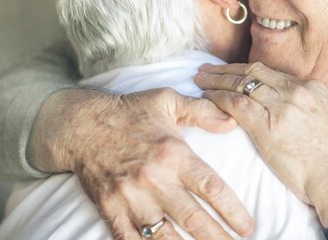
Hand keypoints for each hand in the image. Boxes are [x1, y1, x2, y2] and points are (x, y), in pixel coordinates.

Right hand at [28, 88, 253, 239]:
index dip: (232, 211)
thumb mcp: (168, 101)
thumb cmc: (130, 111)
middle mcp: (154, 179)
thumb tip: (232, 121)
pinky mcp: (110, 210)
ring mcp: (130, 198)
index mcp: (173, 153)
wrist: (80, 125)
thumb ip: (202, 111)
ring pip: (164, 236)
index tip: (247, 226)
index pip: (211, 188)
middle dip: (218, 238)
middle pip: (193, 218)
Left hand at [194, 63, 327, 227]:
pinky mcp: (268, 127)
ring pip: (241, 84)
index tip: (232, 71)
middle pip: (253, 72)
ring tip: (200, 79)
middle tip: (207, 68)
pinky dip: (218, 98)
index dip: (246, 69)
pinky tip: (206, 97)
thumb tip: (294, 109)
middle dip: (227, 69)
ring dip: (217, 80)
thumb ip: (308, 107)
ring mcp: (282, 107)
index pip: (271, 72)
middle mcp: (296, 91)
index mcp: (311, 87)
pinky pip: (236, 104)